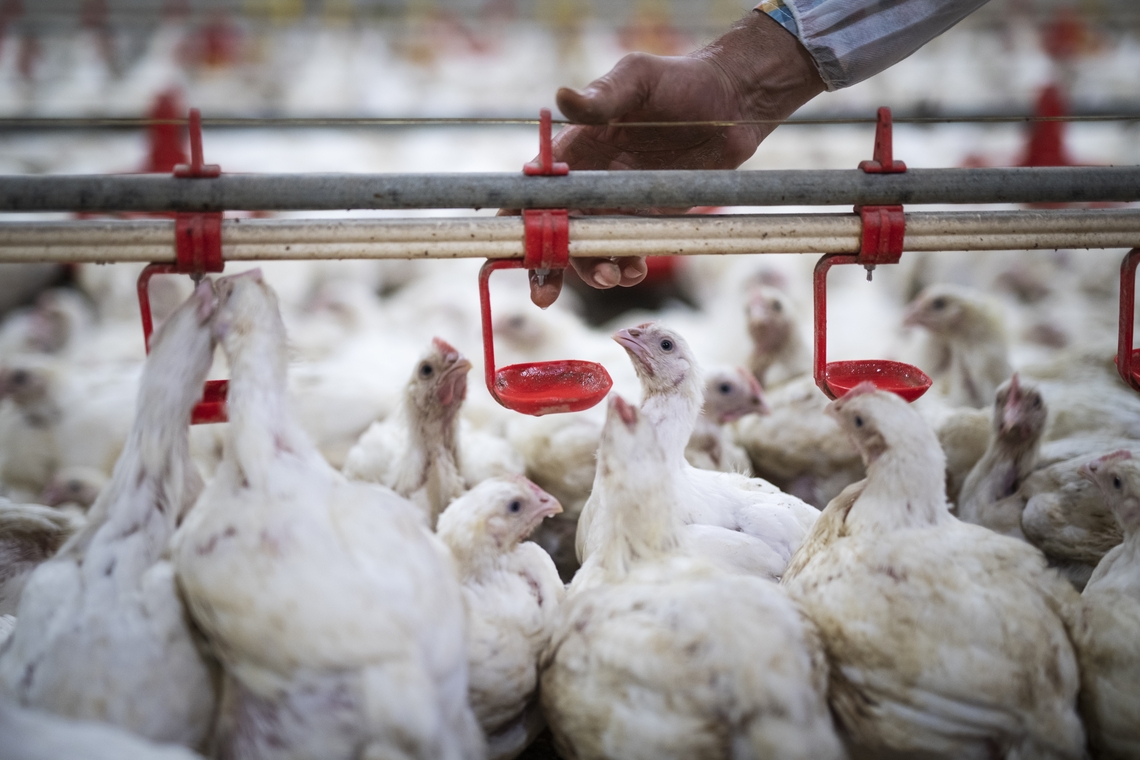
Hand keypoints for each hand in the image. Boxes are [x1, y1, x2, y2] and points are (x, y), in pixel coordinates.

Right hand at [524, 10, 824, 306]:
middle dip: (547, 264)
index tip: (510, 241)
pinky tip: (635, 271)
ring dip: (592, 270)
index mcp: (577, 147)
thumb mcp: (638, 78)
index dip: (518, 216)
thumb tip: (563, 97)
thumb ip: (602, 96)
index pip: (536, 187)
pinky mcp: (647, 218)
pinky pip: (627, 250)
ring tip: (613, 277)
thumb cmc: (681, 79)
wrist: (733, 103)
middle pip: (555, 229)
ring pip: (590, 247)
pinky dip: (625, 267)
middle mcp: (590, 180)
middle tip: (545, 294)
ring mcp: (618, 203)